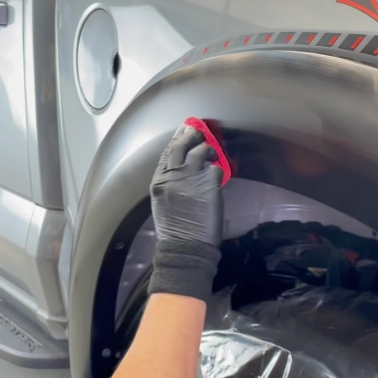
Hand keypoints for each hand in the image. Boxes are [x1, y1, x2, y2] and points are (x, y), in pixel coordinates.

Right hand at [147, 124, 225, 301]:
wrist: (185, 247)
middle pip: (180, 147)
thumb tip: (182, 169)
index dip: (175, 140)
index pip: (166, 154)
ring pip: (199, 152)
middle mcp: (172, 176)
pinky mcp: (208, 184)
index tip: (182, 130)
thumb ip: (170, 183)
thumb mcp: (163, 202)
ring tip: (212, 151)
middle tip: (198, 131)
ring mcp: (190, 179)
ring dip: (208, 149)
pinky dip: (218, 169)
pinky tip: (218, 172)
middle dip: (190, 135)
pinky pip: (215, 168)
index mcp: (159, 182)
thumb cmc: (175, 229)